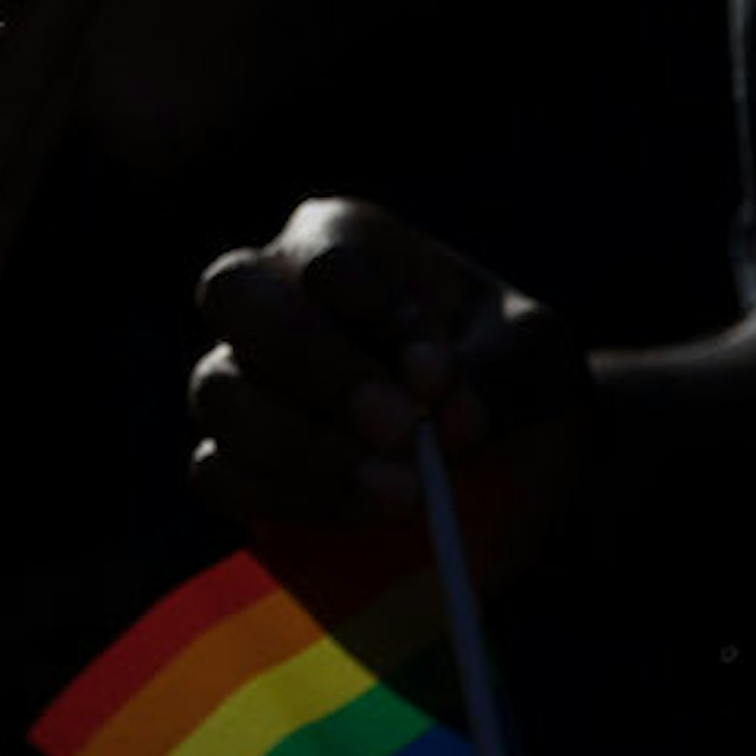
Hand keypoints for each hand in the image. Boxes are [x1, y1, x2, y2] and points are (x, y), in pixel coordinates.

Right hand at [187, 196, 589, 525]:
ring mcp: (240, 375)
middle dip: (315, 368)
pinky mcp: (234, 458)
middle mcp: (273, 291)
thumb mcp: (538, 358)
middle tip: (398, 431)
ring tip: (401, 495)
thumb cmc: (510, 377)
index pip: (323, 258)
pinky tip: (358, 515)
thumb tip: (451, 422)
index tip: (432, 378)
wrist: (508, 463)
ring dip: (305, 448)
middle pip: (235, 298)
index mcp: (344, 240)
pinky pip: (217, 471)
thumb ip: (498, 375)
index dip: (370, 314)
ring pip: (220, 393)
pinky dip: (282, 497)